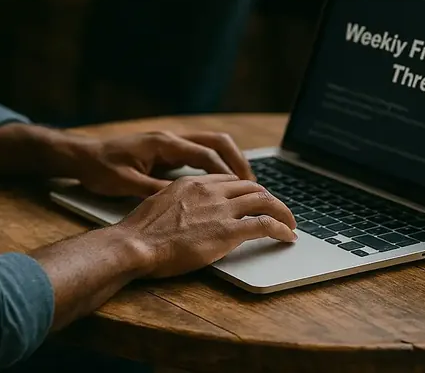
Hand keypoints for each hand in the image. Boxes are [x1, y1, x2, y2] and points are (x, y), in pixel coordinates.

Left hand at [72, 130, 254, 197]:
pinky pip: (198, 155)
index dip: (229, 173)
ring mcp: (169, 143)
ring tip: (245, 187)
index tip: (248, 190)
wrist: (81, 156)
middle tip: (256, 186)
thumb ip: (157, 190)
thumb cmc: (100, 169)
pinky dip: (214, 167)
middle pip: (217, 143)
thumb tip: (187, 204)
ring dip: (229, 164)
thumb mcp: (127, 184)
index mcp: (164, 144)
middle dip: (239, 162)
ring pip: (210, 146)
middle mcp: (170, 139)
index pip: (207, 154)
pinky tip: (219, 186)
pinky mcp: (165, 151)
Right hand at [115, 173, 296, 277]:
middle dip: (268, 198)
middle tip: (277, 211)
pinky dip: (281, 228)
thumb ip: (176, 204)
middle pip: (251, 186)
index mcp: (192, 183)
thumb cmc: (139, 232)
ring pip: (264, 201)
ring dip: (282, 211)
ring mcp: (220, 209)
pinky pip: (265, 224)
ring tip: (290, 223)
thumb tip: (183, 214)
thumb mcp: (157, 205)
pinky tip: (287, 236)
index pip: (229, 180)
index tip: (252, 201)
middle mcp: (210, 190)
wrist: (135, 243)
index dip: (245, 191)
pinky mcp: (228, 231)